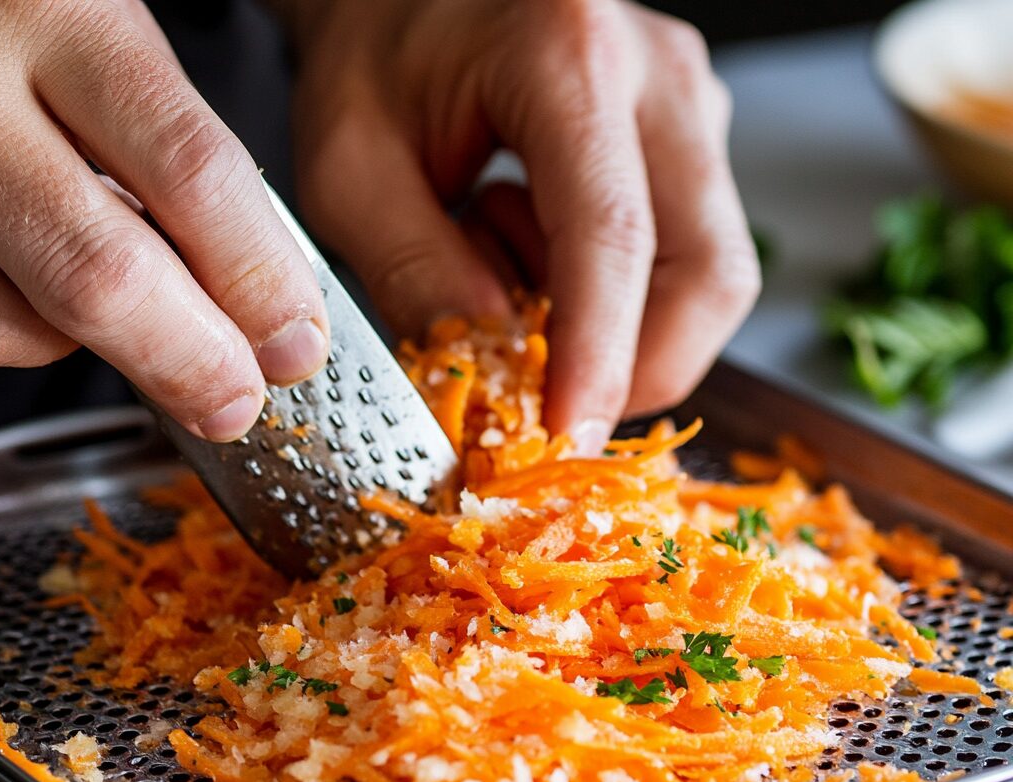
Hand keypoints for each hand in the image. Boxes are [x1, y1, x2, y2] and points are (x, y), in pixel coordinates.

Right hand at [0, 0, 328, 440]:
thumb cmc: (33, 27)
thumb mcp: (122, 56)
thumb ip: (187, 165)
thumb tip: (272, 308)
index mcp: (70, 23)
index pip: (193, 174)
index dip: (258, 280)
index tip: (297, 346)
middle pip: (103, 275)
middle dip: (190, 361)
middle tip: (235, 401)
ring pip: (21, 323)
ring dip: (101, 346)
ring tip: (129, 309)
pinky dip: (32, 334)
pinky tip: (47, 289)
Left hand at [287, 0, 759, 451]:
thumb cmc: (375, 60)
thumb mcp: (352, 170)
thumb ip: (415, 272)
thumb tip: (493, 374)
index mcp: (568, 58)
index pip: (613, 239)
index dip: (599, 360)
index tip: (566, 443)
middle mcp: (660, 79)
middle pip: (710, 274)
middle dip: (634, 368)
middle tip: (541, 390)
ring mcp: (692, 110)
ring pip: (711, 280)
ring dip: (620, 331)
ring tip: (512, 276)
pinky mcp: (692, 144)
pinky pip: (688, 264)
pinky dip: (620, 303)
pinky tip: (538, 256)